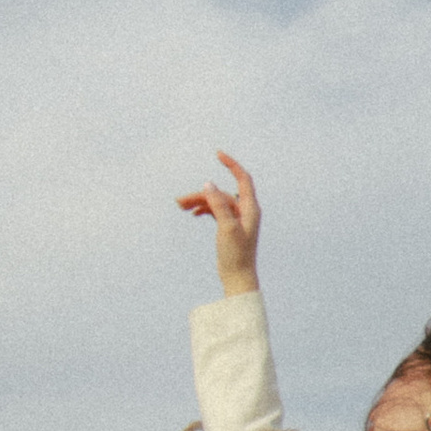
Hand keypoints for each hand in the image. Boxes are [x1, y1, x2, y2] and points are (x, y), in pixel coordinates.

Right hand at [177, 151, 260, 292]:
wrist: (238, 277)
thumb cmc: (236, 255)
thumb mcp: (226, 227)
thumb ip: (218, 205)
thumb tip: (208, 184)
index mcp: (250, 208)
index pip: (243, 179)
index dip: (232, 165)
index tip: (218, 154)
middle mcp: (246, 211)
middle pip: (222, 194)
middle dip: (202, 194)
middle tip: (179, 201)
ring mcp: (238, 219)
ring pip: (217, 203)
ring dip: (200, 202)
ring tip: (181, 206)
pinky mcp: (230, 227)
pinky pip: (217, 211)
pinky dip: (205, 210)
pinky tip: (193, 213)